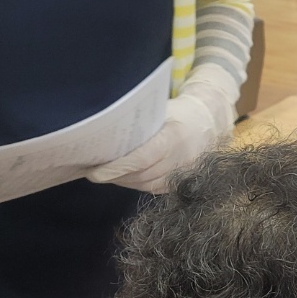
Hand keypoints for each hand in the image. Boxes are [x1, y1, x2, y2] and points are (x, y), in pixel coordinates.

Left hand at [88, 89, 226, 193]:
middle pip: (141, 174)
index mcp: (175, 136)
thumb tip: (102, 130)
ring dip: (121, 180)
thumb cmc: (177, 112)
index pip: (143, 158)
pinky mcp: (180, 183)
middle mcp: (181, 159)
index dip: (117, 167)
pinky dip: (133, 183)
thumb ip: (137, 122)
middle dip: (113, 175)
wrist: (207, 124)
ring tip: (101, 173)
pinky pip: (152, 188)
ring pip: (145, 184)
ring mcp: (183, 174)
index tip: (94, 172)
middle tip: (89, 170)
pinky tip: (120, 176)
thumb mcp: (159, 109)